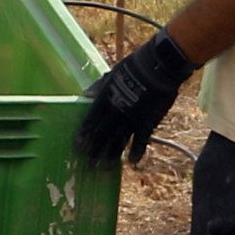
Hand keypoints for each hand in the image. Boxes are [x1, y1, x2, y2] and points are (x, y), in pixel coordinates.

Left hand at [71, 31, 192, 168]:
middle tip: (87, 165)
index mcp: (105, 98)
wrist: (157, 66)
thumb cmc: (133, 68)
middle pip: (102, 134)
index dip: (84, 134)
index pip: (91, 120)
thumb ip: (98, 88)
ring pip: (119, 140)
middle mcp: (116, 110)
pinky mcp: (149, 121)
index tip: (77, 146)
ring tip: (103, 168)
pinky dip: (136, 151)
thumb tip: (85, 96)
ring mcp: (132, 117)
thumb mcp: (111, 75)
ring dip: (111, 155)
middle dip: (94, 150)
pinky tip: (131, 162)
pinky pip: (141, 139)